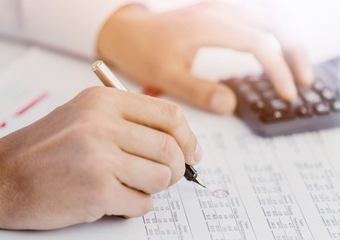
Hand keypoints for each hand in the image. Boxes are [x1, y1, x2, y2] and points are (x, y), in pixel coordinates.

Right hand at [0, 87, 201, 229]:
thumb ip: (126, 121)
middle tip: (168, 176)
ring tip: (134, 187)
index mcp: (102, 102)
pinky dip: (136, 205)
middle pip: (170, 148)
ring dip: (154, 188)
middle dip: (176, 168)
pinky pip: (141, 204)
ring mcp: (99, 159)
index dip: (188, 136)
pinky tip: (117, 200)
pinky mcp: (96, 192)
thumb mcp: (82, 115)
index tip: (192, 153)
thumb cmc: (42, 148)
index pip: (168, 114)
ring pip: (161, 178)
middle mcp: (102, 125)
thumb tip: (175, 140)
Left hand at [97, 1, 312, 113]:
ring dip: (289, 38)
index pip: (259, 43)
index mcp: (210, 26)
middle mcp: (221, 12)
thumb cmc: (142, 50)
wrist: (127, 32)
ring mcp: (222, 9)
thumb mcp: (166, 76)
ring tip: (297, 68)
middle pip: (275, 22)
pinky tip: (277, 47)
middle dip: (295, 52)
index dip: (278, 70)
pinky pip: (258, 15)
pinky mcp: (220, 13)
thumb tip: (230, 106)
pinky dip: (275, 31)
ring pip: (271, 15)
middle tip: (303, 82)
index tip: (287, 94)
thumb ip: (198, 92)